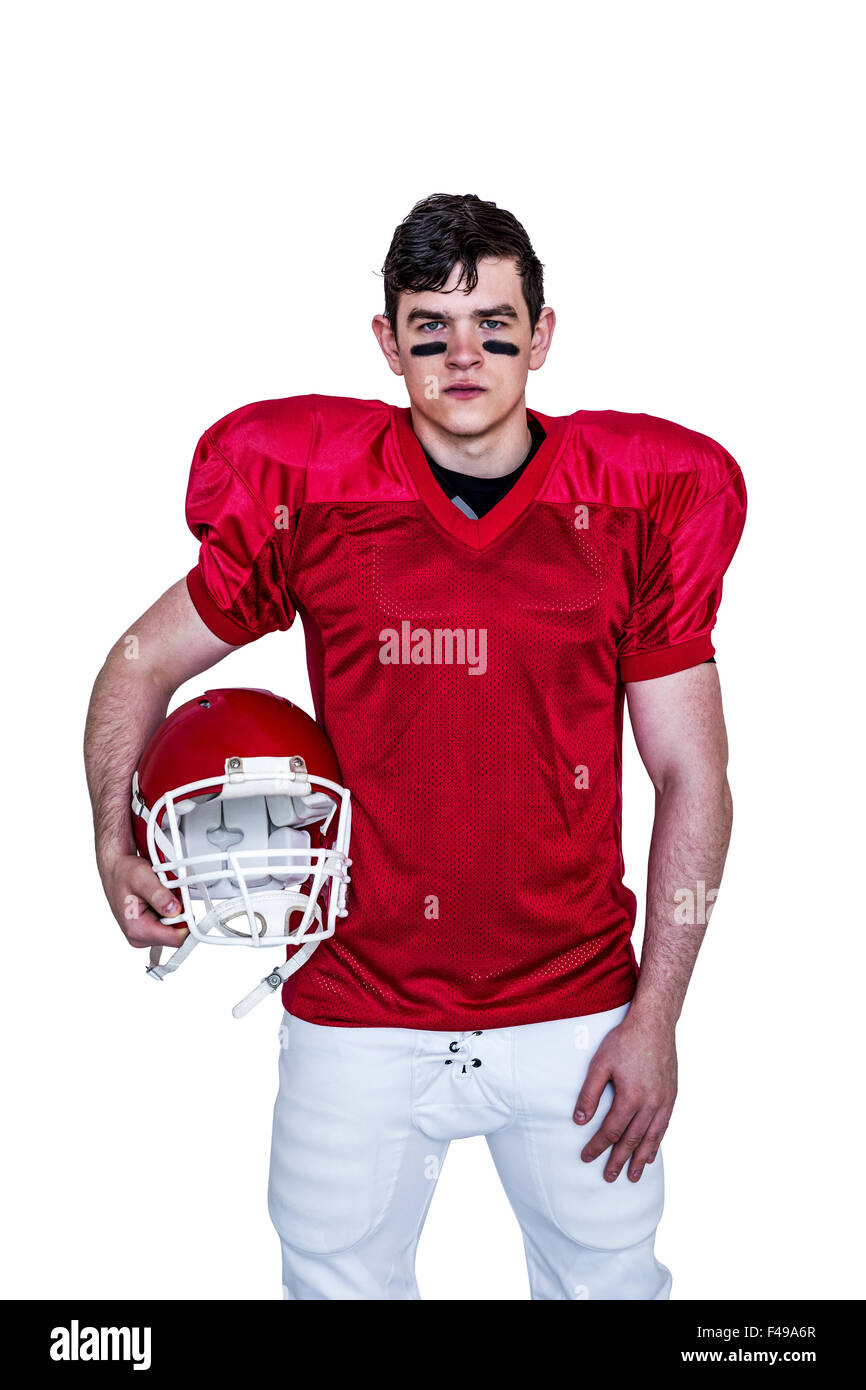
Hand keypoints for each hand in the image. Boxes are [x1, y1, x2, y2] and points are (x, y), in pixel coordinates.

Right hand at [99, 852, 188, 950]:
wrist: (116, 869)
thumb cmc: (123, 872)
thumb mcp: (141, 876)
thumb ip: (159, 894)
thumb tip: (174, 909)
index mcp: (137, 929)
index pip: (176, 939)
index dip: (187, 921)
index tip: (186, 904)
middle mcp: (140, 936)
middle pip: (178, 932)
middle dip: (179, 910)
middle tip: (169, 891)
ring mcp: (145, 934)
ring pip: (176, 926)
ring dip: (175, 907)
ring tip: (162, 891)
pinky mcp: (149, 928)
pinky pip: (170, 921)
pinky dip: (170, 908)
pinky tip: (161, 897)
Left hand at [573, 1010, 677, 1182]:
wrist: (654, 1024)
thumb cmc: (624, 1041)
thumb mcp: (600, 1064)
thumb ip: (589, 1093)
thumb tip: (579, 1120)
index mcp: (630, 1096)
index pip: (611, 1130)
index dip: (597, 1146)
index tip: (586, 1158)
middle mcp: (650, 1103)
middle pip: (632, 1140)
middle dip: (618, 1160)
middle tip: (608, 1177)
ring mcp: (663, 1101)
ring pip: (651, 1138)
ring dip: (640, 1159)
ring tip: (632, 1177)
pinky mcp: (671, 1096)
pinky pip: (663, 1127)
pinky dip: (656, 1143)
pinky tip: (650, 1153)